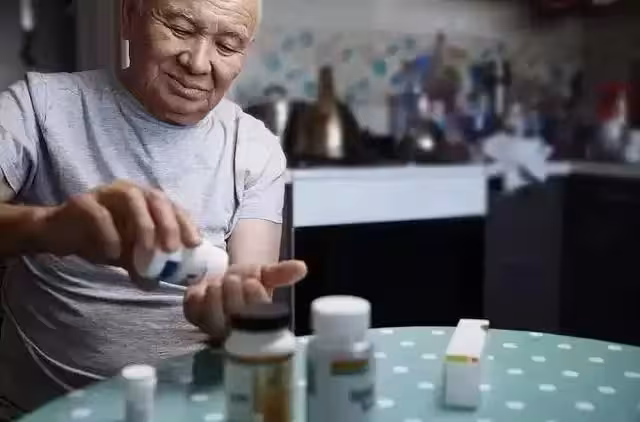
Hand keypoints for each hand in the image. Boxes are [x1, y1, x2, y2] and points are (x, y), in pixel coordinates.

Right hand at [35, 180, 200, 281]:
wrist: (59, 233)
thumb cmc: (101, 239)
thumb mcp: (128, 254)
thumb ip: (145, 264)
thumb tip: (160, 284)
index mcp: (145, 200)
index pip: (172, 206)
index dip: (186, 223)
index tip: (195, 244)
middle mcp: (129, 190)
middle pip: (156, 198)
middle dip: (168, 223)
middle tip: (173, 249)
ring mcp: (105, 193)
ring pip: (131, 198)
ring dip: (143, 225)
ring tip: (147, 253)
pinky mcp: (82, 202)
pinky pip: (99, 213)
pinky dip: (110, 233)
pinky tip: (113, 254)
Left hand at [184, 260, 307, 340]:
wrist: (223, 275)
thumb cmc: (246, 280)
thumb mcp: (264, 275)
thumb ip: (281, 273)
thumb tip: (301, 267)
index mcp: (258, 326)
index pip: (258, 321)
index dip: (254, 300)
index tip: (252, 282)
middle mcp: (236, 333)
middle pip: (234, 319)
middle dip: (234, 292)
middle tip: (234, 278)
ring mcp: (214, 328)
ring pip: (213, 316)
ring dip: (217, 292)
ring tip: (222, 282)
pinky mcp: (194, 318)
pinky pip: (194, 308)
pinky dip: (200, 293)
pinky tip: (206, 288)